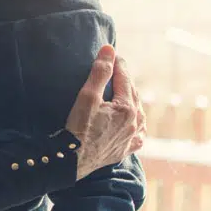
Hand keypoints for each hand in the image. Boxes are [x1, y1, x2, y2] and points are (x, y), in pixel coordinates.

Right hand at [66, 45, 145, 179]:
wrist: (72, 161)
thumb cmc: (78, 128)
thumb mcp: (87, 96)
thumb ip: (101, 72)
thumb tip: (110, 50)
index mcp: (127, 108)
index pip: (125, 79)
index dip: (119, 65)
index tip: (113, 54)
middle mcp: (134, 123)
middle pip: (133, 94)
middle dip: (125, 80)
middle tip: (116, 69)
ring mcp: (131, 138)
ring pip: (138, 114)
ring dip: (132, 100)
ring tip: (123, 92)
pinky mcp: (125, 150)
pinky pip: (138, 135)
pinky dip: (136, 125)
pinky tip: (133, 123)